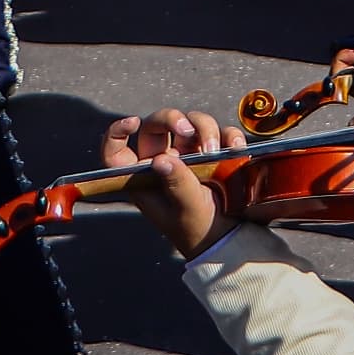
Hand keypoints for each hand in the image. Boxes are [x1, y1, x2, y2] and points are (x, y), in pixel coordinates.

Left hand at [98, 109, 239, 257]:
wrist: (229, 235)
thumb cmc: (198, 228)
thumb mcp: (185, 210)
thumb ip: (176, 184)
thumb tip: (161, 160)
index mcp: (145, 178)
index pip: (118, 152)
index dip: (117, 134)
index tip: (132, 122)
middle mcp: (163, 162)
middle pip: (158, 125)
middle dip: (173, 119)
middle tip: (187, 129)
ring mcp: (189, 155)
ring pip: (192, 123)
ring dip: (206, 129)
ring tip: (216, 152)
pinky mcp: (214, 154)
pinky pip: (221, 133)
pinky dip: (230, 136)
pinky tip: (236, 149)